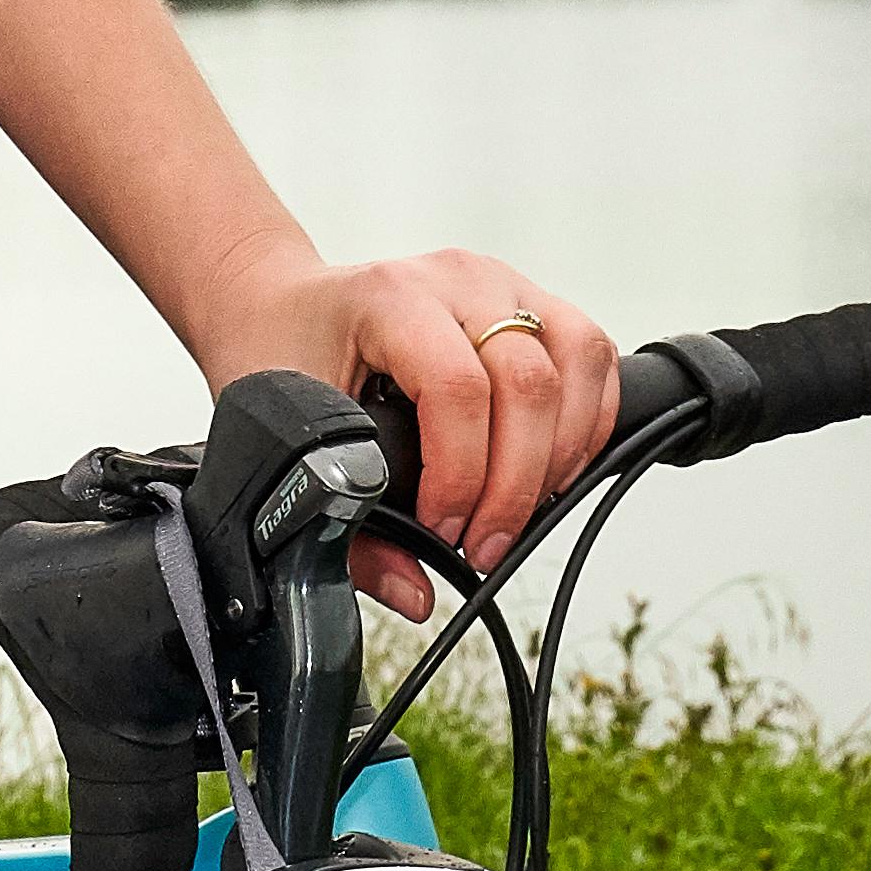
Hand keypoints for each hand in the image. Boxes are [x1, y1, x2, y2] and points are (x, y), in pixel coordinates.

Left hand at [209, 242, 618, 596]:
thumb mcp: (288, 439)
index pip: (457, 387)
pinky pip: (592, 352)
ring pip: (579, 358)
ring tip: (522, 507)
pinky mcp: (530, 298)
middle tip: (484, 542)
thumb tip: (415, 593)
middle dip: (516, 484)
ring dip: (564, 451)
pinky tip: (552, 468)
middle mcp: (454, 277)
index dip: (462, 473)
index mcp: (389, 298)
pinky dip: (589, 419)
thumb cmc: (280, 354)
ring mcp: (499, 282)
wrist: (279, 299)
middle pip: (529, 381)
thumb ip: (346, 531)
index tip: (443, 529)